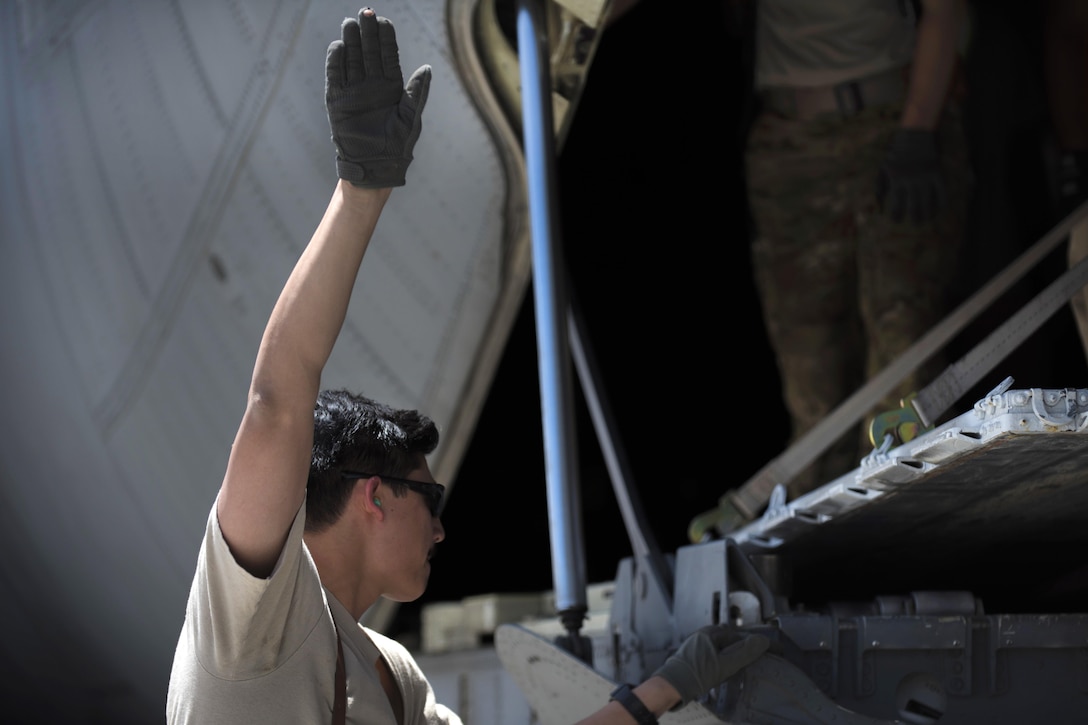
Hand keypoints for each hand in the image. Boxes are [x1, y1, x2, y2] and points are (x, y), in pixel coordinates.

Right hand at [325, 8, 430, 187]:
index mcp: (391, 87)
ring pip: (352, 60)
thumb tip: (428, 69)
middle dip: (368, 33)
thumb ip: (417, 93)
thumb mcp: (411, 118)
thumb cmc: (397, 146)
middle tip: (365, 13)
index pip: (388, 56)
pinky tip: (338, 46)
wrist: (375, 166)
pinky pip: (335, 77)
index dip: (386, 39)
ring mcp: (354, 92)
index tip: (384, 21)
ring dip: (352, 42)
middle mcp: (372, 85)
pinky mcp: (338, 101)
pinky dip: (336, 62)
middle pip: (369, 53)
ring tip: (350, 23)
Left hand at [651, 625, 769, 707]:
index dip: (747, 645)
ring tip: (732, 666)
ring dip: (726, 653)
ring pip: (717, 645)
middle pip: (726, 638)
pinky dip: (717, 658)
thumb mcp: (726, 664)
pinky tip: (718, 669)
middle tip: (743, 661)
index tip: (754, 655)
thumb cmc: (699, 674)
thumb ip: (744, 652)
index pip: (736, 635)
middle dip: (736, 647)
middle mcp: (701, 634)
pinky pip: (709, 652)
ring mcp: (694, 644)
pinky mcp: (690, 654)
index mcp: (710, 632)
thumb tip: (762, 640)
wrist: (674, 685)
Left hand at [875, 128, 944, 223]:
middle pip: (913, 207)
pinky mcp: (937, 173)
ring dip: (926, 214)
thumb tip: (879, 205)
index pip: (896, 205)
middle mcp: (911, 181)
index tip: (896, 220)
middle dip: (913, 218)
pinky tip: (938, 210)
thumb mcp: (884, 167)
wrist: (916, 134)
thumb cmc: (896, 152)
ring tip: (924, 220)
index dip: (896, 216)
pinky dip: (940, 203)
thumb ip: (880, 186)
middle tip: (913, 223)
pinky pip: (941, 193)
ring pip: (928, 203)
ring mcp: (925, 177)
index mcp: (896, 180)